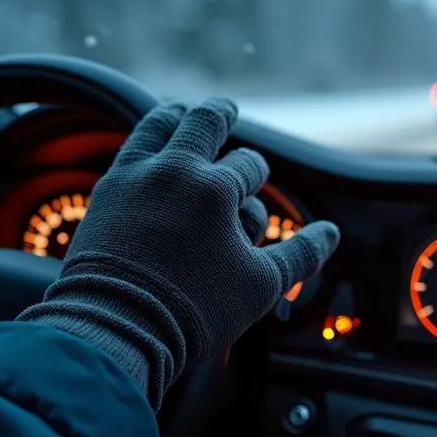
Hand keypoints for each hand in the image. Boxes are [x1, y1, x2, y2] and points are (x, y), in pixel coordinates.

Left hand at [20, 98, 339, 406]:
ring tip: (182, 112)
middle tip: (226, 107)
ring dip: (175, 116)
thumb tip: (331, 232)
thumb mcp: (261, 285)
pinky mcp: (105, 193)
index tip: (252, 186)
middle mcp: (174, 170)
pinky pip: (126, 150)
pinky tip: (147, 149)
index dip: (258, 177)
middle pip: (203, 122)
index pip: (250, 165)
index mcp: (217, 188)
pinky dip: (142, 141)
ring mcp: (134, 177)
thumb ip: (300, 254)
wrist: (117, 328)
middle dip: (220, 114)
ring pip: (157, 125)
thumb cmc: (193, 311)